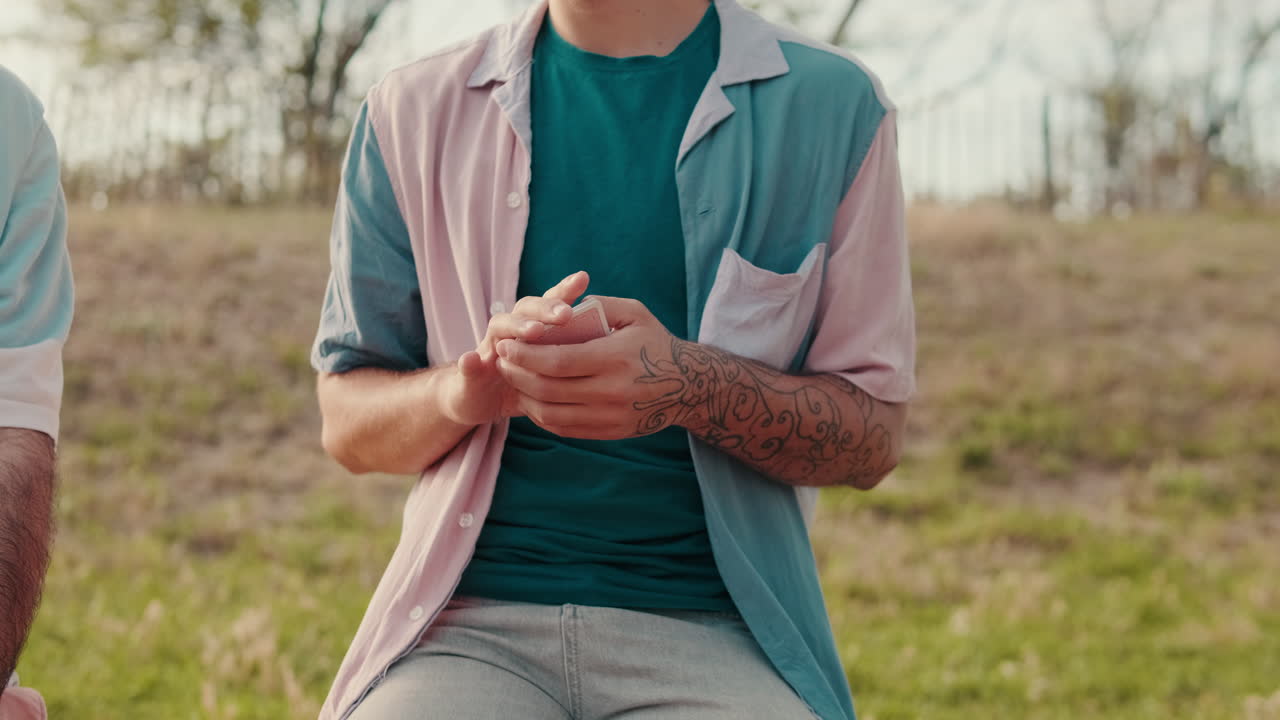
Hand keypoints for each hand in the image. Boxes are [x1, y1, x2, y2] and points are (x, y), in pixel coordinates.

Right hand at [440, 271, 589, 426]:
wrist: (477, 399)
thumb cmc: (523, 381)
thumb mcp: (550, 368)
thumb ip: (572, 351)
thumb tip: (607, 338)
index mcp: (532, 327)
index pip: (550, 303)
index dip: (564, 290)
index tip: (583, 278)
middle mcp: (510, 331)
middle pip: (526, 310)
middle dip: (546, 309)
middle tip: (566, 314)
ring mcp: (489, 348)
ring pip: (499, 327)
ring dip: (516, 326)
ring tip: (534, 331)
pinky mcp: (469, 373)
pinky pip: (467, 366)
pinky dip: (469, 363)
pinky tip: (472, 359)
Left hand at [494, 296, 692, 440]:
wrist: (688, 386)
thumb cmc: (656, 342)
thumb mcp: (635, 313)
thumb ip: (598, 305)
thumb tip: (560, 307)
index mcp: (615, 358)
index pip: (557, 361)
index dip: (525, 355)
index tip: (505, 344)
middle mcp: (612, 391)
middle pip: (548, 389)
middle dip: (517, 374)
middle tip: (501, 360)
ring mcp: (611, 416)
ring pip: (551, 414)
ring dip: (524, 397)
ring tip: (512, 379)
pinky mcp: (610, 432)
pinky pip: (564, 428)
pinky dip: (541, 415)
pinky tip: (532, 399)